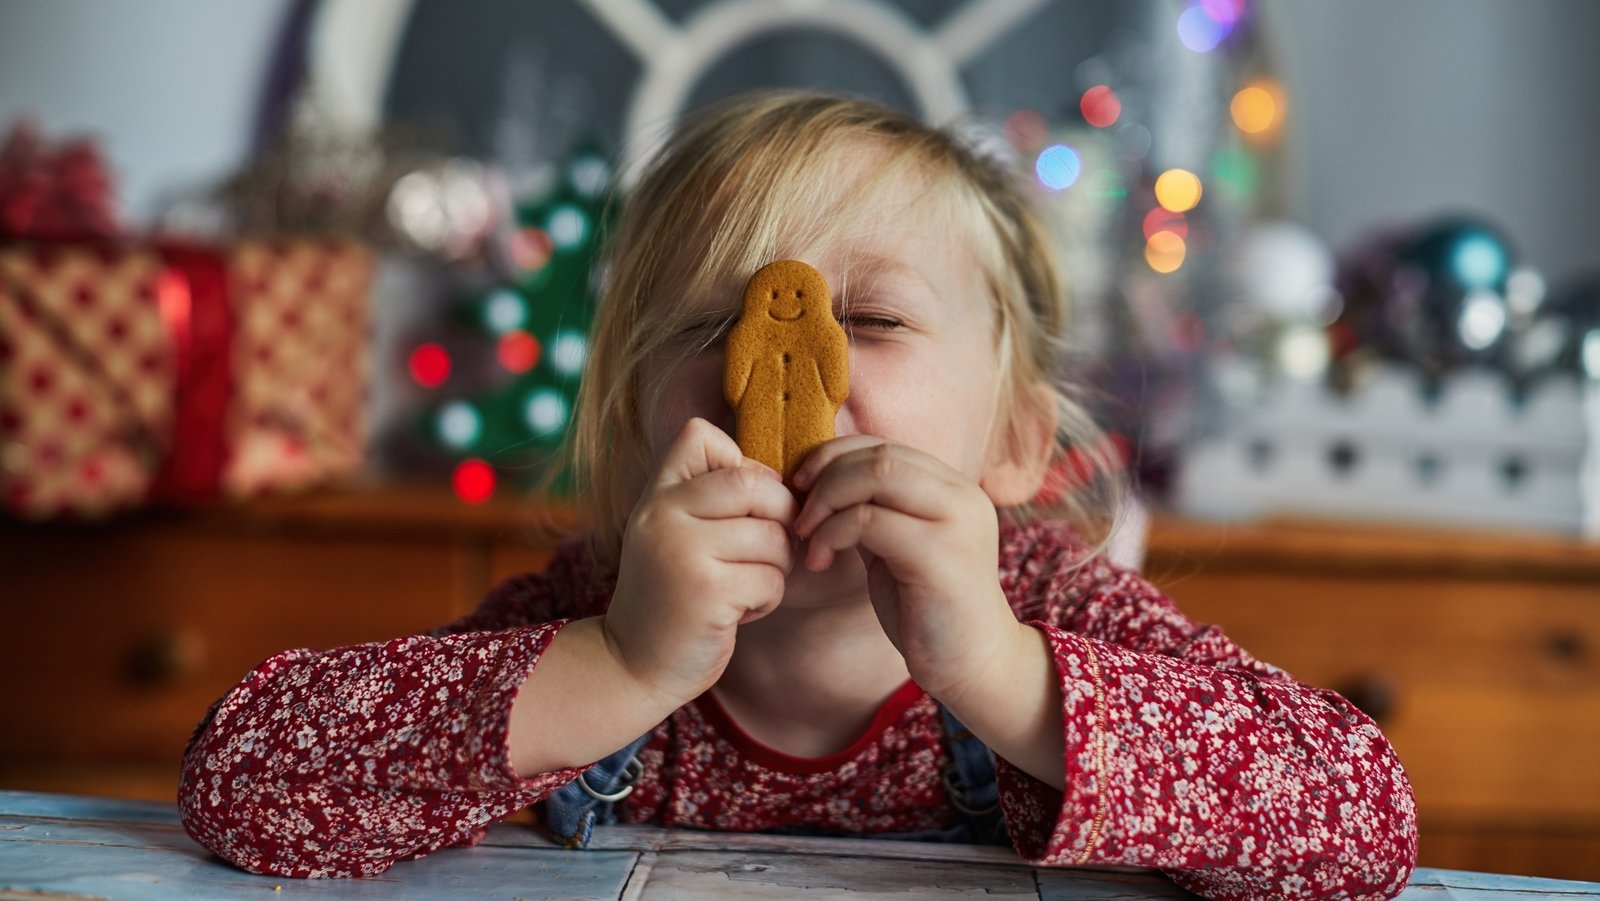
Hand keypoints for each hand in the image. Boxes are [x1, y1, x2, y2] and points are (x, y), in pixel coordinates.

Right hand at [605, 418, 797, 706]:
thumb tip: (785, 480)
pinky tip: (740, 611)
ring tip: (748, 584)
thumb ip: (709, 498)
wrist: (632, 664)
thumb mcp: (673, 533)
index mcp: (656, 495)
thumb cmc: (672, 595)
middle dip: (780, 517)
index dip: (741, 463)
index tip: (746, 504)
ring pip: (772, 536)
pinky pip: (771, 579)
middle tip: (769, 548)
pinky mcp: (706, 593)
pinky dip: (767, 599)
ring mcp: (682, 552)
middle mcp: (662, 515)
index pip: (700, 436)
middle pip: (754, 484)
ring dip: (777, 566)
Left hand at [791, 437, 1029, 703]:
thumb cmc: (926, 610)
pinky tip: (820, 561)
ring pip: (876, 474)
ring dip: (825, 501)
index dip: (832, 457)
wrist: (973, 666)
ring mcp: (956, 522)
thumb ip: (873, 510)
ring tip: (807, 537)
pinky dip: (831, 534)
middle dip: (824, 477)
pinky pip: (870, 520)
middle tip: (798, 516)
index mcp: (952, 488)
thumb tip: (817, 481)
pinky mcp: (941, 555)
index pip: (883, 445)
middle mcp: (961, 495)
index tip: (801, 490)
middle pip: (879, 453)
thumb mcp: (896, 547)